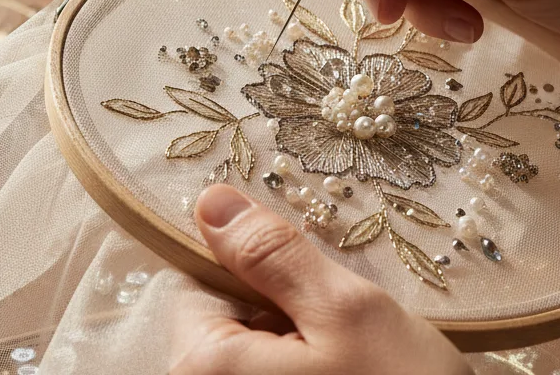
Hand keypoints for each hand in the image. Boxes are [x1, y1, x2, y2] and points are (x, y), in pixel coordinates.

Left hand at [170, 185, 471, 374]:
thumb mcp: (347, 311)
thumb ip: (272, 255)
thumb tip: (209, 201)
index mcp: (203, 369)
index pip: (201, 283)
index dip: (259, 273)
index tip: (313, 290)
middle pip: (230, 321)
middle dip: (287, 312)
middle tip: (345, 336)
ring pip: (261, 351)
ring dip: (306, 346)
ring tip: (358, 365)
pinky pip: (283, 374)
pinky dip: (316, 370)